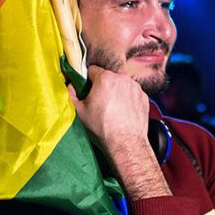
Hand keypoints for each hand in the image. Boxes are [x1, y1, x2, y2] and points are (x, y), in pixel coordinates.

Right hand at [68, 65, 170, 199]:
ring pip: (121, 85)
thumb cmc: (102, 128)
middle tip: (98, 103)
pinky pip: (132, 93)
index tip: (87, 91)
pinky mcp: (143, 97)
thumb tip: (70, 86)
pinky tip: (122, 113)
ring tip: (112, 110)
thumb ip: (71, 94)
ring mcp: (135, 88)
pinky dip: (127, 100)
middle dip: (102, 87)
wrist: (126, 144)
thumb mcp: (79, 112)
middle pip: (108, 77)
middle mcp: (122, 79)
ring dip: (116, 92)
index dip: (87, 81)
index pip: (92, 70)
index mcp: (105, 79)